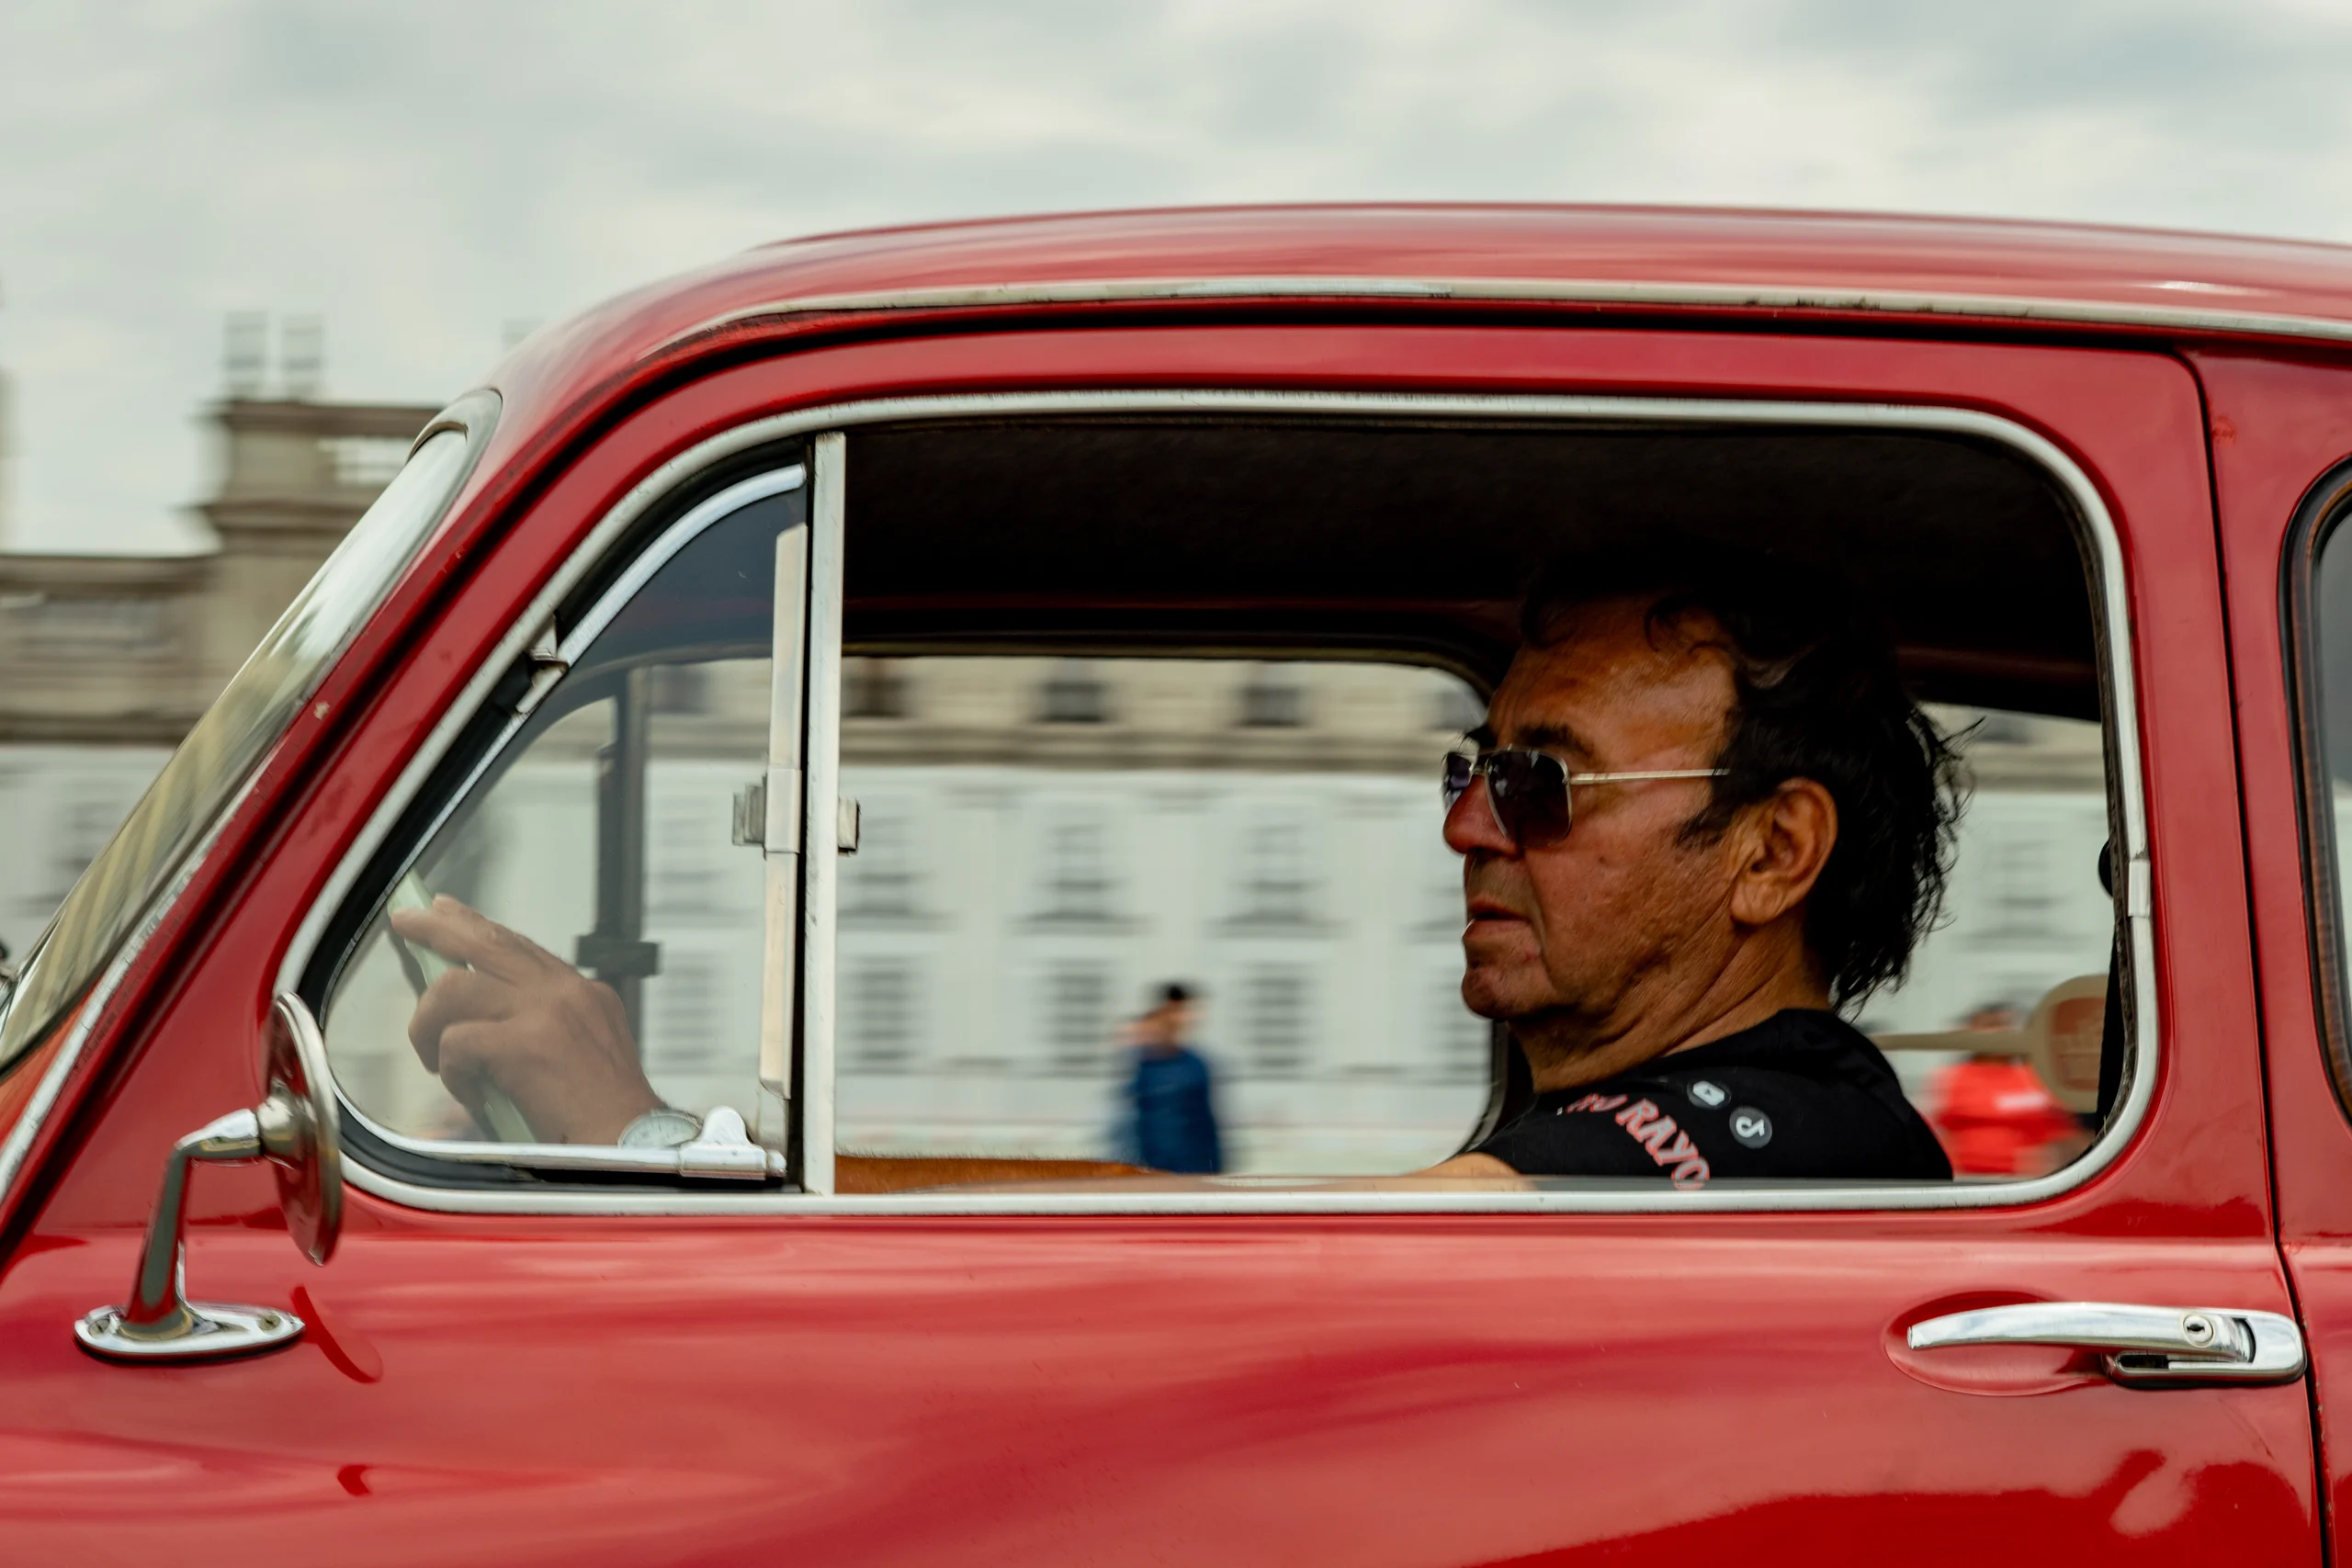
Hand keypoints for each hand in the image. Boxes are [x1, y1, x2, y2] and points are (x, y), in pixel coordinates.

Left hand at [388, 895, 660, 1143]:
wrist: (630, 1145)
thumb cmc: (605, 1117)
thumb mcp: (586, 1055)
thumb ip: (544, 1030)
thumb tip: (482, 1027)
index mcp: (583, 993)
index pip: (519, 946)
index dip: (477, 928)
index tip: (447, 913)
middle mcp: (566, 991)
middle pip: (488, 942)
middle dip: (439, 928)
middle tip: (406, 921)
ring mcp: (545, 1012)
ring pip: (455, 988)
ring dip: (428, 1024)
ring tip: (429, 1056)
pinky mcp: (524, 1044)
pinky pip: (457, 1043)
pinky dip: (453, 1073)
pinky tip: (472, 1096)